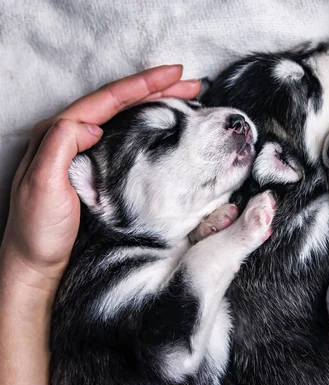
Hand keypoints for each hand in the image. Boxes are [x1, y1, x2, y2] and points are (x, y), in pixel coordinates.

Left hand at [0, 65, 200, 293]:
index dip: (143, 84)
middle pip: (119, 102)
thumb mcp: (42, 185)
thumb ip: (60, 146)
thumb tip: (91, 122)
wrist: (35, 263)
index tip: (174, 74)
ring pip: (125, 116)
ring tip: (184, 97)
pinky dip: (148, 124)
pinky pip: (126, 135)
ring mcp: (84, 151)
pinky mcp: (96, 167)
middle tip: (190, 83)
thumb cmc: (38, 230)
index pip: (108, 99)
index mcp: (58, 133)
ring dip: (155, 103)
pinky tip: (162, 126)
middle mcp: (70, 136)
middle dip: (156, 88)